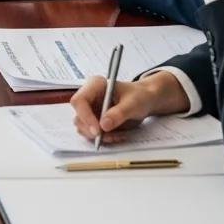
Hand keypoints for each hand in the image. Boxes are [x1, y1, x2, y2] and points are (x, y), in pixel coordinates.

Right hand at [70, 71, 188, 144]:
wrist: (145, 100)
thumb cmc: (139, 96)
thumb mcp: (133, 104)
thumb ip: (119, 113)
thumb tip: (104, 125)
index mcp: (95, 85)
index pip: (79, 101)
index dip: (85, 116)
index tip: (98, 131)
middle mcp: (89, 97)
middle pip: (78, 117)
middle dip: (92, 130)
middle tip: (109, 137)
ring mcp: (90, 109)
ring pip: (83, 127)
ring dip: (99, 136)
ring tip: (117, 135)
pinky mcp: (94, 120)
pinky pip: (92, 133)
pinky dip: (104, 138)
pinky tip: (117, 135)